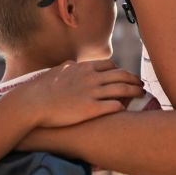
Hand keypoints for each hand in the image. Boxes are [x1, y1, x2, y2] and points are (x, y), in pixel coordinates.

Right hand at [6, 59, 143, 127]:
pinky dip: (122, 106)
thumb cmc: (42, 88)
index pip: (110, 66)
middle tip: (142, 85)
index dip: (120, 71)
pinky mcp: (91, 109)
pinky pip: (114, 106)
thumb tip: (74, 65)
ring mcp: (92, 93)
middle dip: (134, 80)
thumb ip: (70, 68)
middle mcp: (92, 78)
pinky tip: (126, 109)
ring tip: (142, 95)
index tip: (125, 77)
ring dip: (135, 92)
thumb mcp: (58, 71)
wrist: (33, 103)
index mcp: (84, 68)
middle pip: (121, 76)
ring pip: (123, 90)